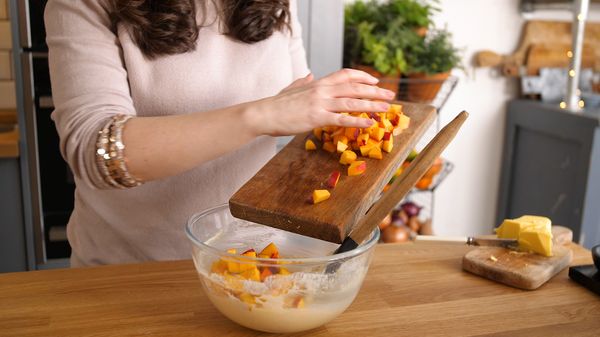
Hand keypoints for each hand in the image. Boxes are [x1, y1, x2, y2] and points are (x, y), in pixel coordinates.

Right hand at [247, 68, 395, 135]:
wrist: (264, 114)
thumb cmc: (276, 104)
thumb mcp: (292, 88)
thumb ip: (303, 82)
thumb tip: (309, 76)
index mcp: (318, 83)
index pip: (345, 74)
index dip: (362, 77)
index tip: (375, 81)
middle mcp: (322, 90)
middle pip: (354, 88)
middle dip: (374, 91)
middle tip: (390, 95)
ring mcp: (320, 104)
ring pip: (351, 102)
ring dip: (371, 105)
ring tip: (386, 108)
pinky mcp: (317, 118)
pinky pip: (342, 119)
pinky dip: (358, 121)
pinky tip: (370, 123)